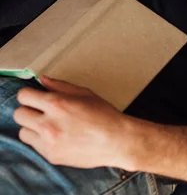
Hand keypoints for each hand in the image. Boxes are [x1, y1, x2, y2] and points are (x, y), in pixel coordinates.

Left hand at [14, 76, 130, 168]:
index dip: (28, 94)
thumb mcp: (84, 93)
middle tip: (39, 110)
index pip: (24, 96)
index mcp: (57, 104)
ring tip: (46, 125)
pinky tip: (55, 136)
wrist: (115, 140)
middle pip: (19, 114)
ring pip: (23, 132)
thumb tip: (43, 79)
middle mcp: (49, 123)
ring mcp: (49, 142)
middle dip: (28, 110)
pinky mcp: (52, 156)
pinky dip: (40, 141)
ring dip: (32, 127)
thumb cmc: (103, 114)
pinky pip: (34, 146)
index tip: (34, 96)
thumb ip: (60, 86)